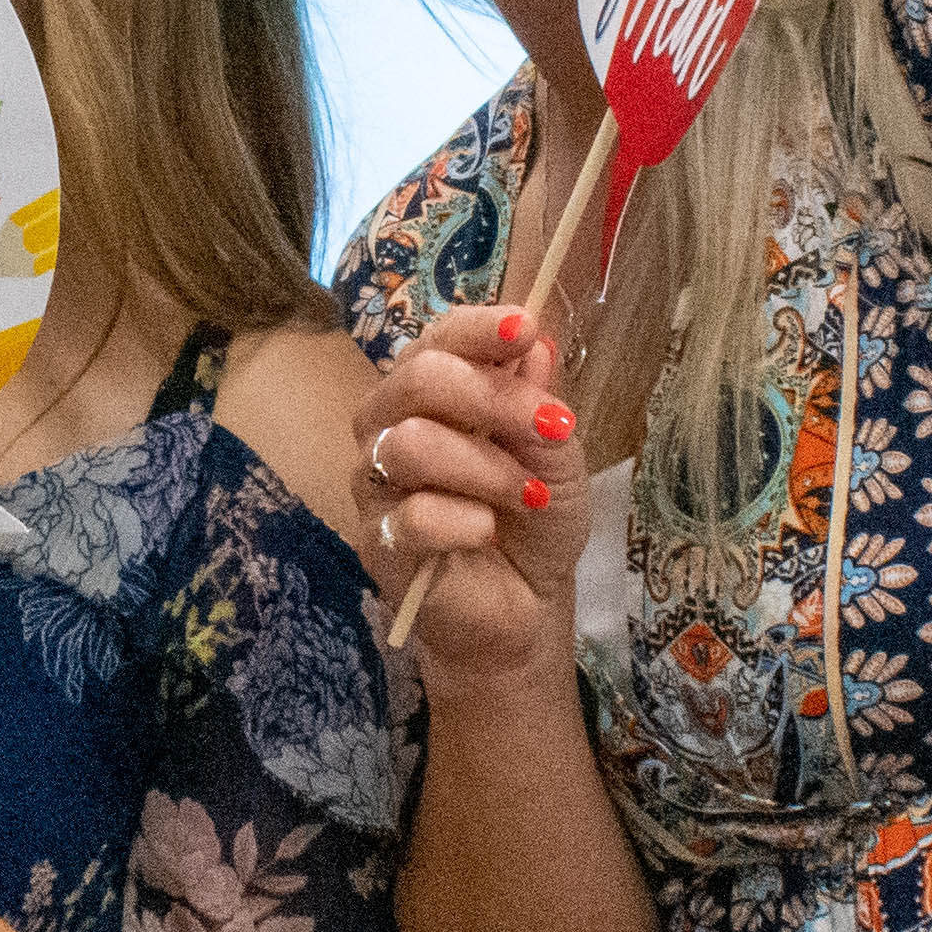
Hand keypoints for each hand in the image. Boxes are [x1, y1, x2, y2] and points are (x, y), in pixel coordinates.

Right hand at [359, 304, 585, 682]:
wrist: (525, 602)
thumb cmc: (533, 514)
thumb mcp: (555, 453)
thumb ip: (538, 400)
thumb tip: (536, 344)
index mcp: (430, 392)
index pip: (437, 340)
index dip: (477, 330)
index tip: (523, 329)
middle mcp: (390, 425)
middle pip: (416, 380)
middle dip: (490, 396)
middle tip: (550, 426)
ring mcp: (376, 484)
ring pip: (409, 445)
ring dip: (484, 466)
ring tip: (529, 494)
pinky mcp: (377, 542)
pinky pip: (411, 516)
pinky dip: (463, 521)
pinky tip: (488, 531)